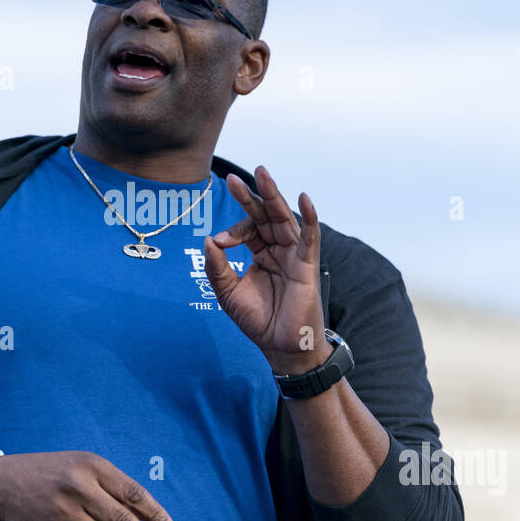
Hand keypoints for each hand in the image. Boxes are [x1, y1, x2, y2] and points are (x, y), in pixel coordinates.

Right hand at [0, 452, 175, 520]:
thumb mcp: (84, 466)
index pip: (132, 492)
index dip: (155, 514)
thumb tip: (150, 517)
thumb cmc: (53, 473)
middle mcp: (79, 489)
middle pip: (121, 520)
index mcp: (92, 466)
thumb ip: (114, 486)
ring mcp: (64, 514)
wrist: (3, 483)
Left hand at [203, 165, 328, 372]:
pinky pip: (310, 238)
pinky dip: (309, 218)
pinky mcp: (307, 266)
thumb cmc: (258, 321)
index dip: (233, 232)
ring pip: (284, 219)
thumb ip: (216, 268)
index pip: (248, 230)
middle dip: (250, 196)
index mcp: (261, 253)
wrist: (281, 347)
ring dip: (273, 196)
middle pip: (265, 216)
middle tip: (232, 179)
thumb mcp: (227, 293)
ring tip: (262, 173)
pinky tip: (304, 199)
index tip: (219, 242)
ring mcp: (294, 255)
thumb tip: (209, 240)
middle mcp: (279, 250)